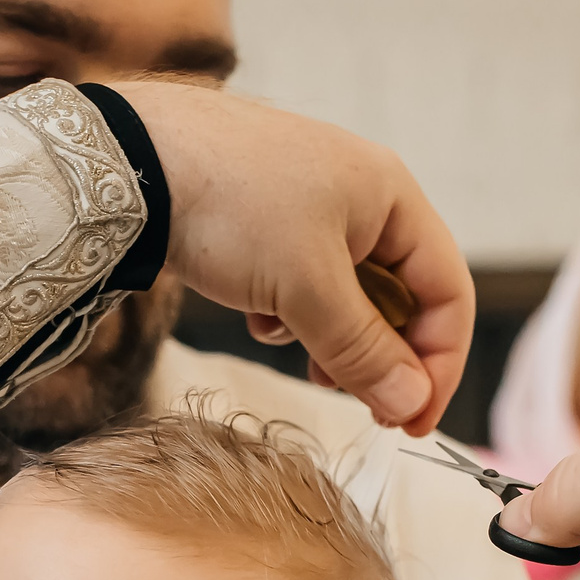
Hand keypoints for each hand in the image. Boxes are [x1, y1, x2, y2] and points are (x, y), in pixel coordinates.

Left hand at [112, 80, 473, 434]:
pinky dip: (289, 313)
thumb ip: (363, 350)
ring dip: (332, 340)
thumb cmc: (230, 205)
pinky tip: (257, 318)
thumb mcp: (306, 288)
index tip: (414, 421)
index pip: (448, 292)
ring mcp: (312, 205)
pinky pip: (302, 283)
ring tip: (303, 362)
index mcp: (392, 198)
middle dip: (380, 356)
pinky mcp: (267, 219)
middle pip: (400, 297)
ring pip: (347, 296)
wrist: (130, 157)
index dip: (440, 364)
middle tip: (362, 407)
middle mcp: (362, 197)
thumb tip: (411, 403)